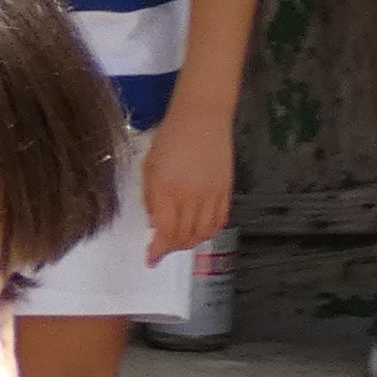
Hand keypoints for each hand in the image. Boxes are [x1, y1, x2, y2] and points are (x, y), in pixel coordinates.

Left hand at [139, 112, 232, 260]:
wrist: (202, 117)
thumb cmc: (169, 138)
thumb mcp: (149, 168)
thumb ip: (150, 198)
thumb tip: (155, 224)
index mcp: (167, 189)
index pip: (164, 231)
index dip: (157, 250)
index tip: (150, 259)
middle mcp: (191, 195)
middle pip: (184, 236)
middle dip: (171, 248)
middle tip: (162, 248)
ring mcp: (212, 193)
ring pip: (204, 232)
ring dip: (191, 243)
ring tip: (180, 241)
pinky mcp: (227, 189)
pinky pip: (220, 220)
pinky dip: (210, 232)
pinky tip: (200, 231)